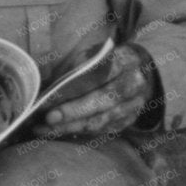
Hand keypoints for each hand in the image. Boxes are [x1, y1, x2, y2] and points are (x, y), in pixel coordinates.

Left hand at [37, 43, 155, 138]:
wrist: (142, 71)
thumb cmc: (109, 61)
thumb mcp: (96, 54)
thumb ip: (79, 66)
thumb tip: (50, 86)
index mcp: (125, 61)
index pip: (98, 76)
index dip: (73, 88)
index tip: (48, 98)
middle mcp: (133, 84)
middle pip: (101, 101)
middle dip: (71, 112)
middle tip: (47, 119)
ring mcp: (133, 106)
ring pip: (100, 121)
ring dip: (70, 127)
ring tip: (44, 129)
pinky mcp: (127, 121)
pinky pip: (100, 130)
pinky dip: (77, 131)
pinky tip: (57, 131)